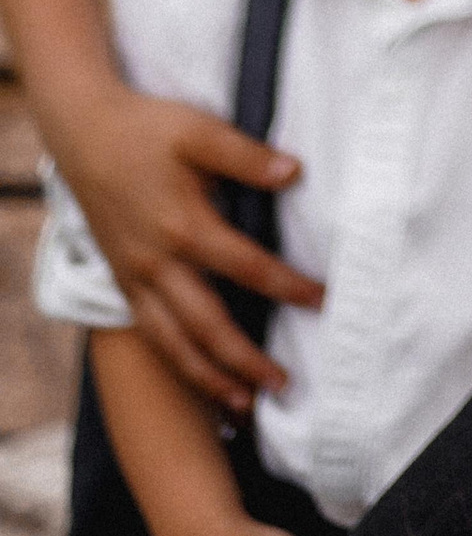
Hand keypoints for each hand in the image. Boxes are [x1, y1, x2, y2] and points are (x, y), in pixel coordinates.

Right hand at [53, 79, 321, 413]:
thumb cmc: (149, 129)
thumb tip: (295, 172)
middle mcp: (158, 263)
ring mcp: (136, 278)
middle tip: (284, 385)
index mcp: (184, 225)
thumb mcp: (200, 130)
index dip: (287, 286)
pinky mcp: (122, 282)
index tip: (321, 300)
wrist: (85, 135)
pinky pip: (151, 334)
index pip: (247, 267)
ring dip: (209, 378)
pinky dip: (176, 363)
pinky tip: (198, 376)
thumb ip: (248, 156)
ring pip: (174, 344)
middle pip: (208, 326)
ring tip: (244, 406)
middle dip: (246, 361)